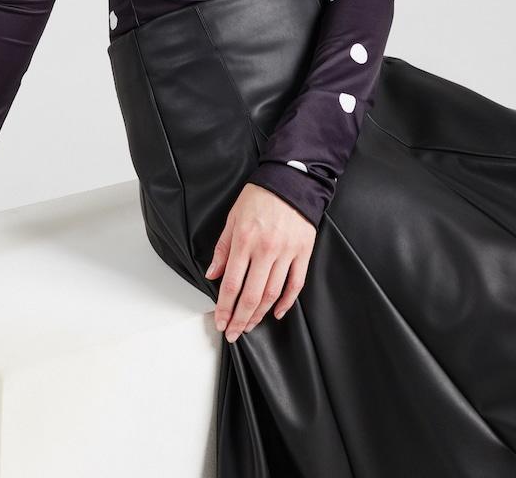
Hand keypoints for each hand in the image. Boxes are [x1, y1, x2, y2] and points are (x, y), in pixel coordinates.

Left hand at [205, 182, 315, 342]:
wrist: (290, 181)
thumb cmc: (259, 197)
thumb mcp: (233, 218)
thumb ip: (222, 249)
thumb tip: (212, 275)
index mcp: (245, 240)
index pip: (232, 284)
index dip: (224, 307)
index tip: (220, 321)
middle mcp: (266, 249)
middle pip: (251, 295)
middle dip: (240, 318)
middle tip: (233, 333)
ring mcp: (286, 252)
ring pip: (272, 294)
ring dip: (259, 314)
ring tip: (250, 326)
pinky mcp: (303, 252)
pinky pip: (295, 284)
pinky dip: (286, 302)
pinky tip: (276, 313)